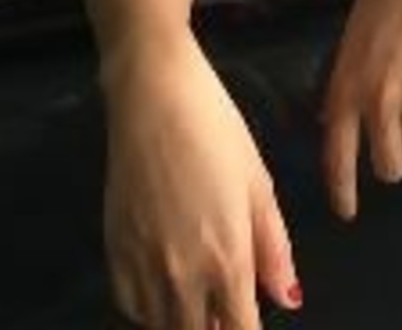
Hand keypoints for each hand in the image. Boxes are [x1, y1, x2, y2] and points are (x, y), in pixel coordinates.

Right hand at [102, 31, 302, 329]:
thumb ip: (274, 249)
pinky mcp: (113, 248)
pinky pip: (129, 304)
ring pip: (161, 327)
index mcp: (227, 260)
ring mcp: (142, 264)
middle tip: (225, 307)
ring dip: (182, 322)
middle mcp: (182, 275)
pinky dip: (148, 308)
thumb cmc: (216, 129)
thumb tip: (288, 299)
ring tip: (197, 299)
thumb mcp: (258, 183)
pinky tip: (162, 287)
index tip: (249, 324)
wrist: (154, 94)